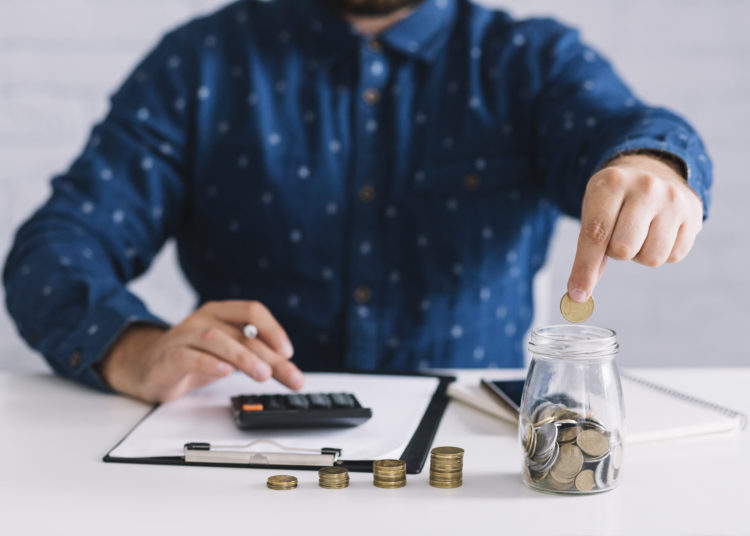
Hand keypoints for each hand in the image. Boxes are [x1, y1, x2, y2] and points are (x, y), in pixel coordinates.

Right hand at [97, 300, 302, 402]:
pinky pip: (188, 356)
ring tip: (263, 374)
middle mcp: (203, 319)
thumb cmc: (193, 357)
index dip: (273, 329)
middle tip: (291, 377)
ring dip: (243, 357)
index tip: (288, 352)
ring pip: (217, 340)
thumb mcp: (227, 354)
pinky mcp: (169, 357)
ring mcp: (184, 336)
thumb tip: (288, 367)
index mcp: (220, 312)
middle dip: (270, 357)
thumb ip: (254, 357)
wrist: (146, 367)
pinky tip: (224, 372)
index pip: (252, 310)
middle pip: (242, 333)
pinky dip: (208, 363)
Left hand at [567, 153, 703, 301]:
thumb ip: (588, 251)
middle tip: (618, 235)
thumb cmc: (614, 200)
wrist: (651, 172)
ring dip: (641, 254)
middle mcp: (645, 187)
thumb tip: (579, 294)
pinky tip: (659, 231)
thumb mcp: (594, 212)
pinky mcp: (693, 213)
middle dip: (616, 252)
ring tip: (640, 232)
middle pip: (623, 250)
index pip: (596, 233)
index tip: (577, 294)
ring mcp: (673, 199)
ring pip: (652, 258)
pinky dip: (663, 251)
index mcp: (612, 183)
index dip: (585, 268)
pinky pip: (674, 256)